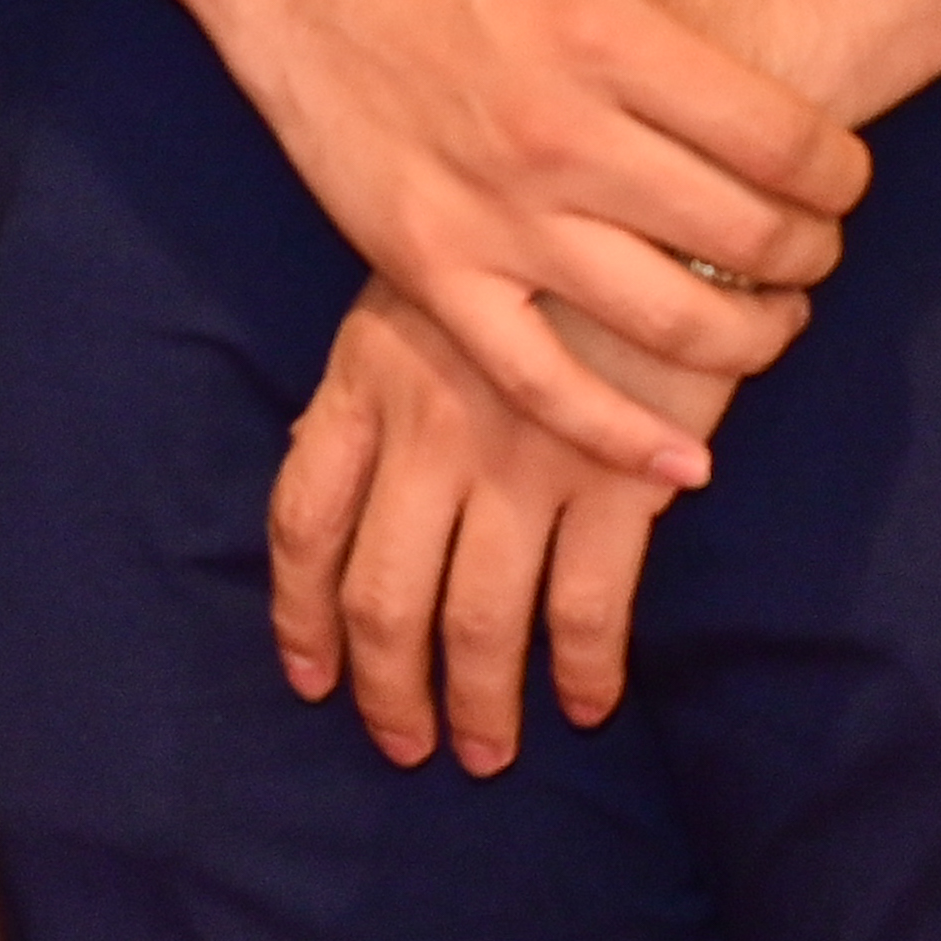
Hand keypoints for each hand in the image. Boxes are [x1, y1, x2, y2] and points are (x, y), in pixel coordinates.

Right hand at [191, 0, 869, 481]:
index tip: (844, 178)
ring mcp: (492, 214)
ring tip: (764, 319)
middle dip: (811, 257)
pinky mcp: (431, 269)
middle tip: (809, 248)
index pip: (790, 143)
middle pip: (748, 241)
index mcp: (610, 34)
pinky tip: (687, 457)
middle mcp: (558, 133)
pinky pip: (539, 383)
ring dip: (749, 341)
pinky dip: (622, 438)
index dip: (847, 175)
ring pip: (669, 326)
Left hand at [267, 276, 748, 770]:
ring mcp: (519, 457)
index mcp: (364, 380)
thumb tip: (331, 476)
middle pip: (382, 594)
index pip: (304, 519)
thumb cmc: (523, 238)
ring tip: (488, 753)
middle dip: (388, 687)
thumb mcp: (414, 293)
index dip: (301, 612)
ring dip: (482, 702)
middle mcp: (428, 430)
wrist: (639, 188)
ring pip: (477, 618)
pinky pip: (587, 604)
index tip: (311, 675)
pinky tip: (587, 705)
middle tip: (405, 745)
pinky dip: (583, 669)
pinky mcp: (615, 476)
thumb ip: (374, 386)